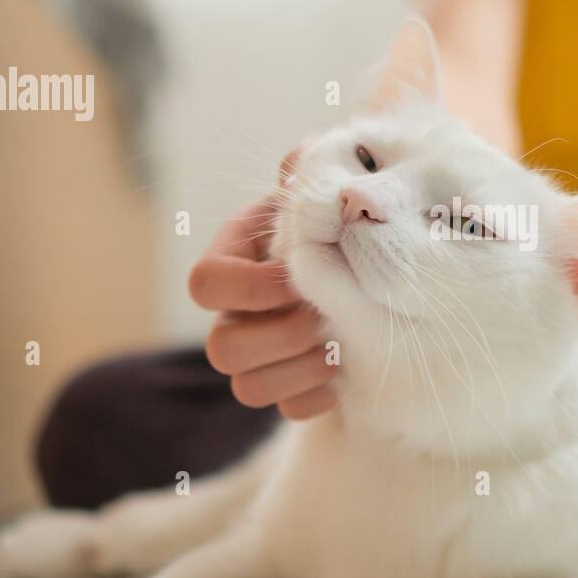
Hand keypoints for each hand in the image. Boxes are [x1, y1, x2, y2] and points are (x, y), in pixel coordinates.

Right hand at [187, 178, 337, 419]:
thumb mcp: (326, 181)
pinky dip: (316, 397)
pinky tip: (345, 373)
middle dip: (277, 338)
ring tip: (337, 349)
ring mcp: (259, 354)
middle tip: (321, 320)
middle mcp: (236, 313)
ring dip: (296, 372)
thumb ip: (310, 167)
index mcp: (235, 259)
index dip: (247, 289)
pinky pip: (287, 410)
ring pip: (246, 388)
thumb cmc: (340, 212)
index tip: (296, 278)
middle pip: (221, 349)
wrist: (372, 256)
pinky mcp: (290, 384)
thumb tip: (295, 167)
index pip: (204, 284)